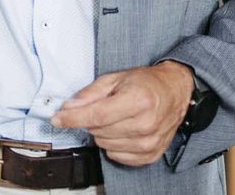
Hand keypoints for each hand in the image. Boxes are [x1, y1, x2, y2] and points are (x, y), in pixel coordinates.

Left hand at [51, 62, 194, 166]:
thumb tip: (69, 107)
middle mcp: (146, 124)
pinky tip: (121, 130)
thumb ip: (91, 93)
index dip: (73, 118)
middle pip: (99, 131)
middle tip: (103, 106)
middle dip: (91, 120)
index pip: (96, 115)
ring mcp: (150, 142)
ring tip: (116, 117)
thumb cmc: (147, 83)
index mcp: (138, 100)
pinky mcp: (150, 154)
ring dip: (103, 132)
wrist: (176, 92)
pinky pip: (117, 156)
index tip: (58, 119)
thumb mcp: (116, 78)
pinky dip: (113, 144)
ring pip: (105, 145)